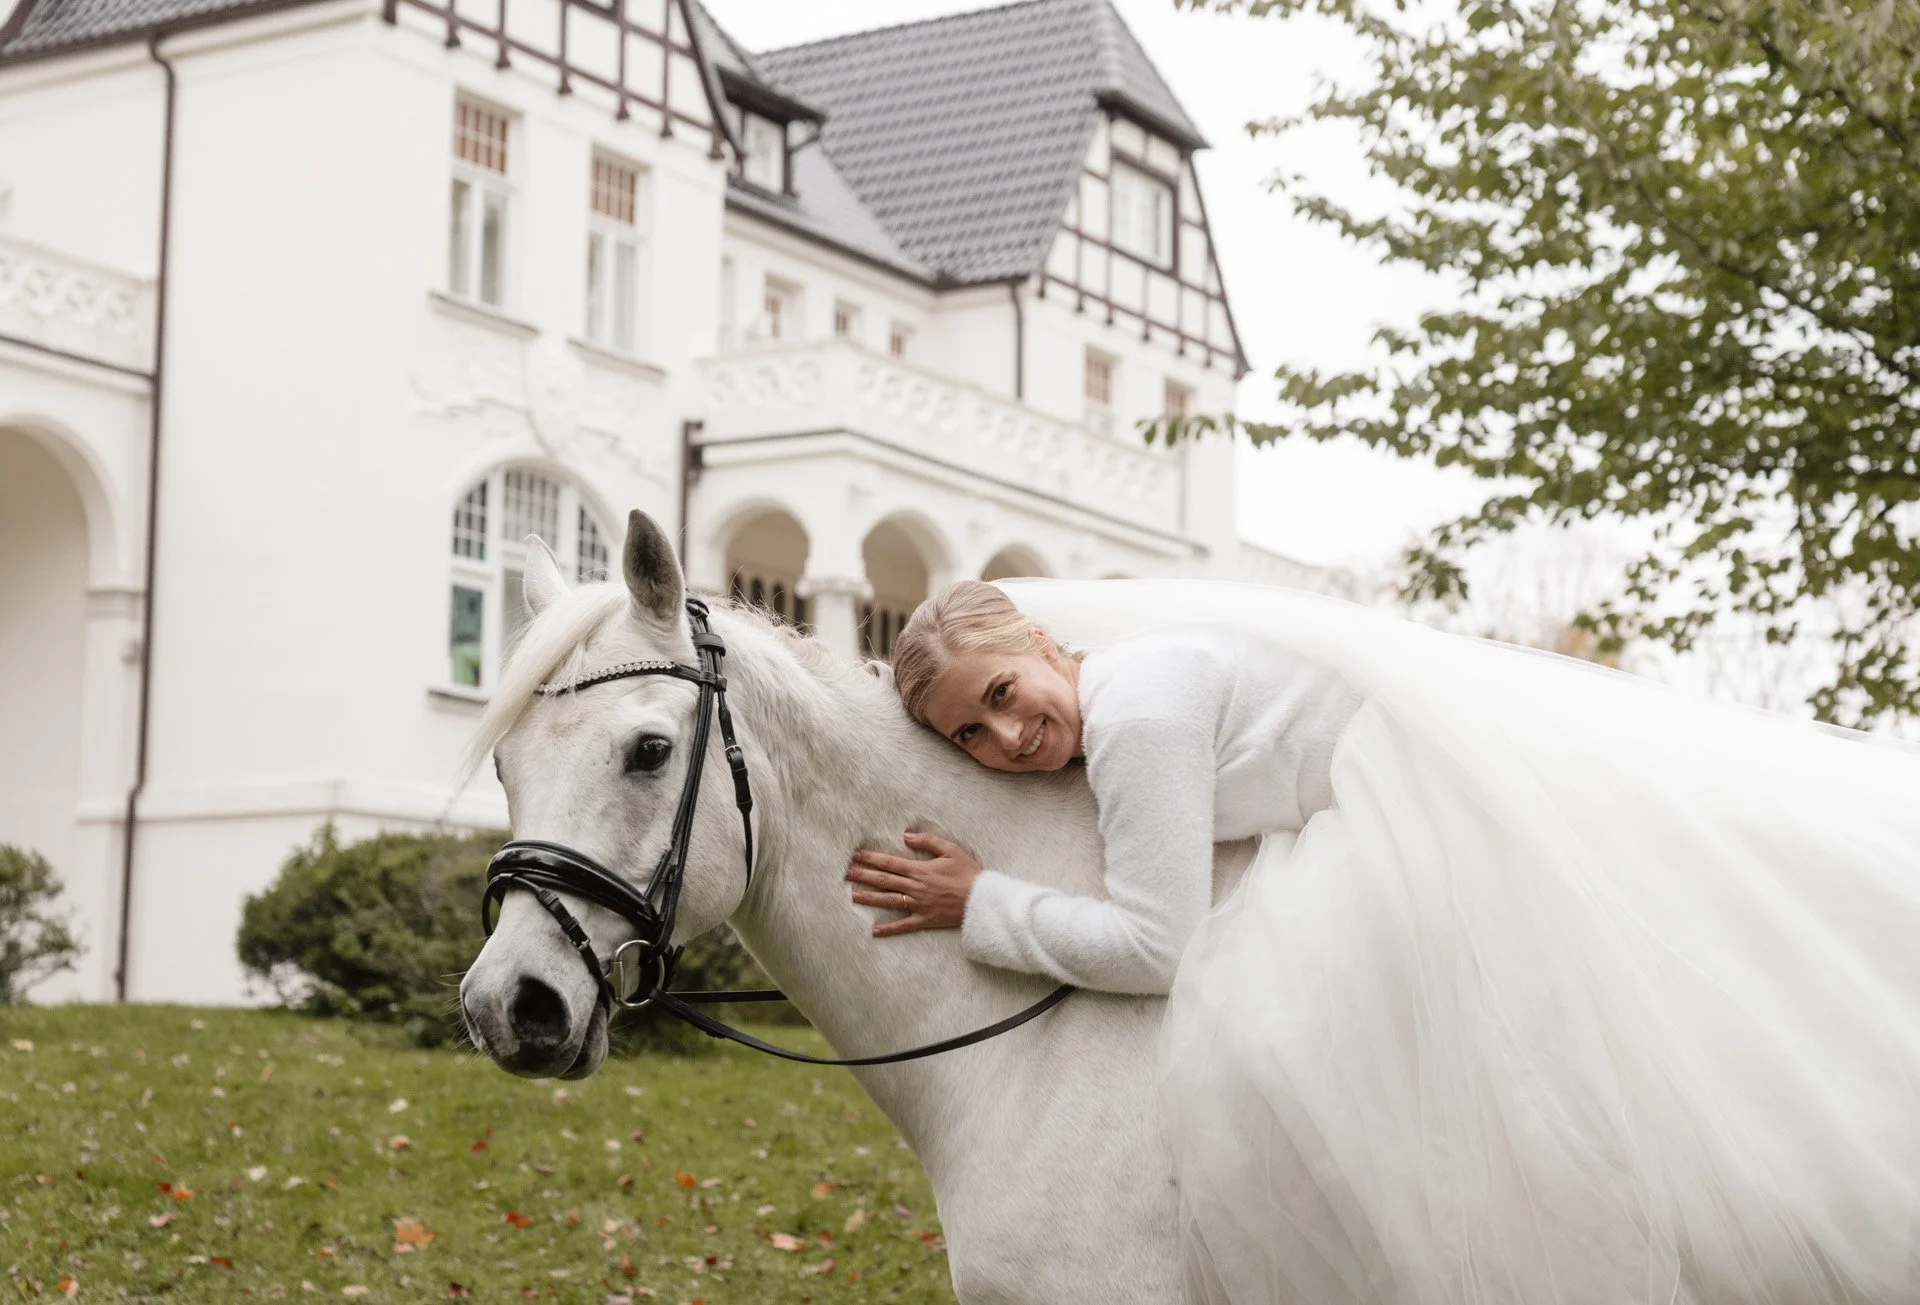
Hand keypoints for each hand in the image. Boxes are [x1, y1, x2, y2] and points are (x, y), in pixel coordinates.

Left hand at [846, 832, 981, 937]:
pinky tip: (874, 931)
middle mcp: (915, 887)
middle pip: (884, 881)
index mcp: (920, 870)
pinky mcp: (925, 920)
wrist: (981, 900)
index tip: (856, 855)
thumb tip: (906, 836)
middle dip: (863, 875)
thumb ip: (928, 841)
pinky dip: (889, 929)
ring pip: (888, 900)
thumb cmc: (968, 873)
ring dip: (869, 898)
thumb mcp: (951, 850)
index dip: (871, 858)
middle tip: (846, 873)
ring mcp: (918, 905)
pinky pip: (904, 925)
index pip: (890, 863)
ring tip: (853, 895)